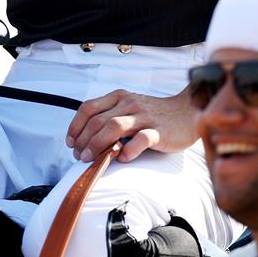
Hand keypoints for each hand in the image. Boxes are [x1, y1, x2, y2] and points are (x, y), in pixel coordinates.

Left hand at [66, 86, 197, 162]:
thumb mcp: (129, 107)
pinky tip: (122, 158)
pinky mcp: (159, 131)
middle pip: (97, 120)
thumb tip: (86, 137)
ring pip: (114, 127)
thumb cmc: (155, 114)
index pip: (88, 108)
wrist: (186, 112)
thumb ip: (111, 115)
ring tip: (91, 159)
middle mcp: (129, 104)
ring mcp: (144, 117)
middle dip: (83, 141)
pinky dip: (128, 150)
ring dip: (97, 145)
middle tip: (79, 156)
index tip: (71, 142)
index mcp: (119, 97)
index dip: (75, 126)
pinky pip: (141, 139)